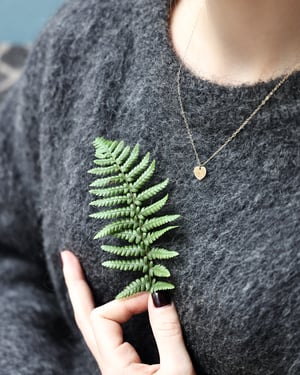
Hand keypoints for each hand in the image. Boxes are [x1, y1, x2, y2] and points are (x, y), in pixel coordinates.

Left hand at [61, 250, 195, 374]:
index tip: (156, 297)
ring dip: (84, 296)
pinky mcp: (121, 365)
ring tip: (78, 272)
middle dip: (75, 284)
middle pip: (83, 317)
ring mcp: (112, 364)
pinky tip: (105, 304)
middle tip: (68, 256)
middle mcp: (108, 363)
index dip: (129, 300)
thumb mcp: (178, 371)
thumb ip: (167, 332)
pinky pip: (104, 333)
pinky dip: (101, 311)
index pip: (106, 316)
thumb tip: (160, 293)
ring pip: (91, 325)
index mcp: (115, 365)